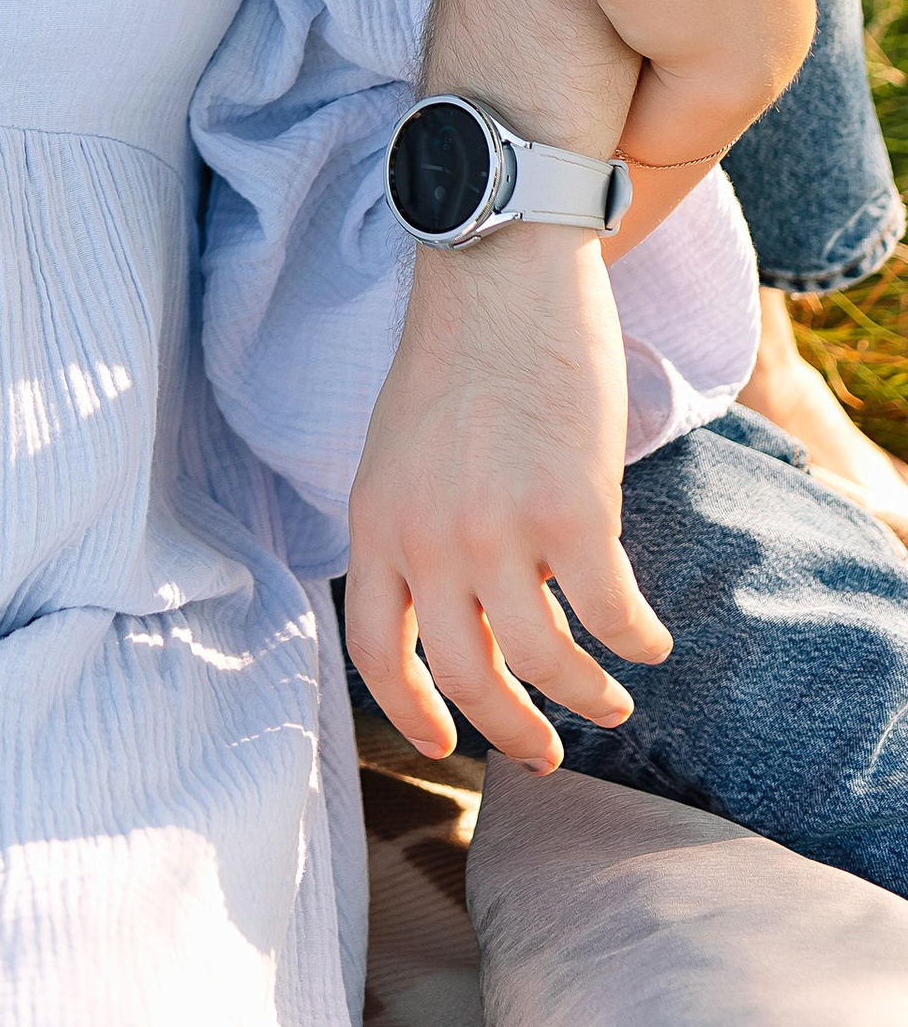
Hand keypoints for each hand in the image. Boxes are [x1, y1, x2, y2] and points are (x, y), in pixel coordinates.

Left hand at [347, 223, 672, 769]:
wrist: (501, 272)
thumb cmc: (460, 353)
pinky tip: (651, 642)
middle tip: (545, 754)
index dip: (410, 712)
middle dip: (513, 732)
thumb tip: (446, 604)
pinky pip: (612, 615)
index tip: (444, 745)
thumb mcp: (397, 450)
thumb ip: (411, 526)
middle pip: (468, 676)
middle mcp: (429, 538)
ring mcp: (500, 530)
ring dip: (587, 699)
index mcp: (375, 522)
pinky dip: (638, 642)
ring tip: (611, 702)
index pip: (375, 652)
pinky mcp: (573, 513)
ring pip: (546, 665)